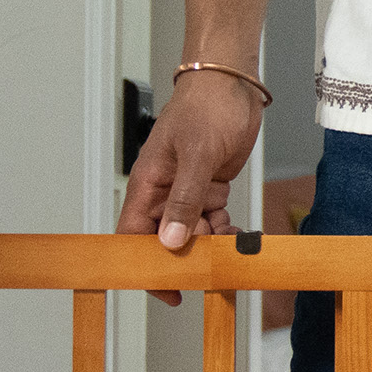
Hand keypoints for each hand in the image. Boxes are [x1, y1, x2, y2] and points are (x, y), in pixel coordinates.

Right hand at [119, 72, 262, 302]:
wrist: (234, 84)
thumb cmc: (206, 106)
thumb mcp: (196, 155)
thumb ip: (184, 199)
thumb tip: (171, 240)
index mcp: (148, 184)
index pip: (132, 234)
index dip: (144, 264)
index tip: (165, 287)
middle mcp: (164, 192)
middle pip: (167, 240)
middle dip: (189, 255)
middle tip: (213, 262)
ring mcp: (187, 191)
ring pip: (194, 233)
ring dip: (213, 242)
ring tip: (231, 240)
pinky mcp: (209, 188)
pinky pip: (214, 220)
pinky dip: (226, 229)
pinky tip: (239, 231)